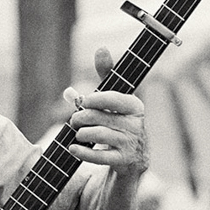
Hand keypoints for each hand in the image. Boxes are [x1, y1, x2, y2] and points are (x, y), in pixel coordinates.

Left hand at [64, 47, 148, 177]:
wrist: (134, 158)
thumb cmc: (120, 121)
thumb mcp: (115, 99)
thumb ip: (107, 75)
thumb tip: (101, 49)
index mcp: (135, 106)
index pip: (112, 98)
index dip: (94, 99)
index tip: (83, 101)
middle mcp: (136, 124)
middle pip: (99, 117)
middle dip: (80, 118)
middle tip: (73, 121)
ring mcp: (131, 143)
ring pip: (97, 134)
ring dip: (81, 134)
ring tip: (78, 133)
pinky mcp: (124, 161)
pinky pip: (99, 156)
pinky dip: (83, 152)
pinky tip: (73, 148)